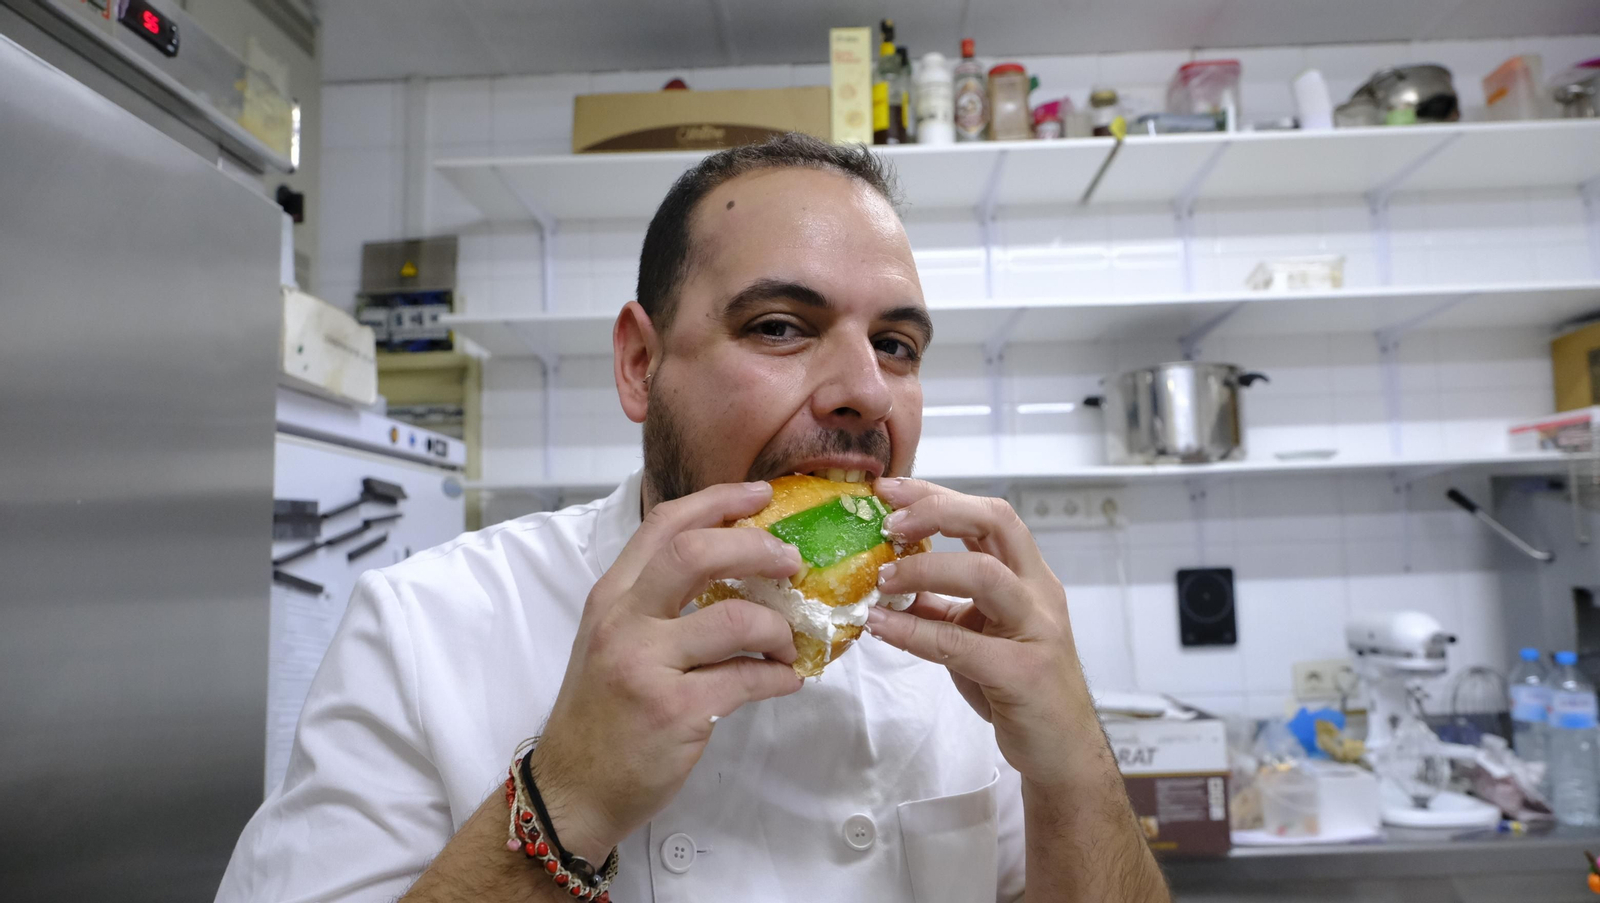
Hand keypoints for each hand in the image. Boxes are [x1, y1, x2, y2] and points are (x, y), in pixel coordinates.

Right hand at [528, 482, 804, 861]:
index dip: (718, 501)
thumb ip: (655, 603)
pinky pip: (747, 678)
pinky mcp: (674, 711)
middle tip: (791, 563)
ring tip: (789, 644)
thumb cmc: (600, 716)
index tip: (760, 495)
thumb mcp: (612, 642)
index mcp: (612, 598)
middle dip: (756, 548)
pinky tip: (785, 680)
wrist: (571, 790)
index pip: (664, 525)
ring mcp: (646, 666)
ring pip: (734, 619)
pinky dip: (778, 677)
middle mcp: (624, 622)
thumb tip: (734, 571)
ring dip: (778, 628)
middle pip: (696, 552)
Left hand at [865, 478, 1099, 787]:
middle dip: (938, 511)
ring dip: (925, 568)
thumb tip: (890, 577)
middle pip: (996, 522)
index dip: (938, 495)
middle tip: (887, 521)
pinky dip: (914, 631)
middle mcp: (1038, 593)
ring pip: (985, 575)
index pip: (989, 514)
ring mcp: (1036, 631)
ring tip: (881, 577)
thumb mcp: (978, 634)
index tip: (889, 489)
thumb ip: (943, 603)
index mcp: (1029, 576)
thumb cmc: (1019, 688)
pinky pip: (960, 644)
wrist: (1062, 750)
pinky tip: (881, 626)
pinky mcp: (1022, 674)